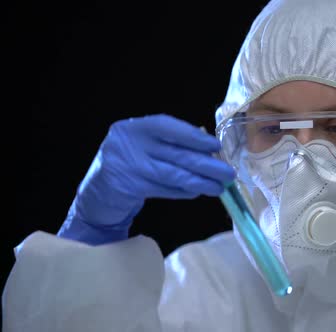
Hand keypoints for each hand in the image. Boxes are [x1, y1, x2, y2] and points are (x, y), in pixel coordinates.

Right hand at [57, 113, 234, 244]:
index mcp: (133, 127)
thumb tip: (209, 152)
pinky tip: (197, 192)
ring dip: (199, 181)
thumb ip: (168, 145)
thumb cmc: (128, 166)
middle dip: (205, 164)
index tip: (215, 146)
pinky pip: (163, 189)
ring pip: (172, 174)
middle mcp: (127, 143)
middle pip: (175, 153)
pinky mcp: (127, 187)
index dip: (193, 136)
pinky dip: (183, 192)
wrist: (96, 196)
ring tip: (219, 187)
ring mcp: (125, 165)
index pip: (167, 126)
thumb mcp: (143, 148)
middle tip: (227, 172)